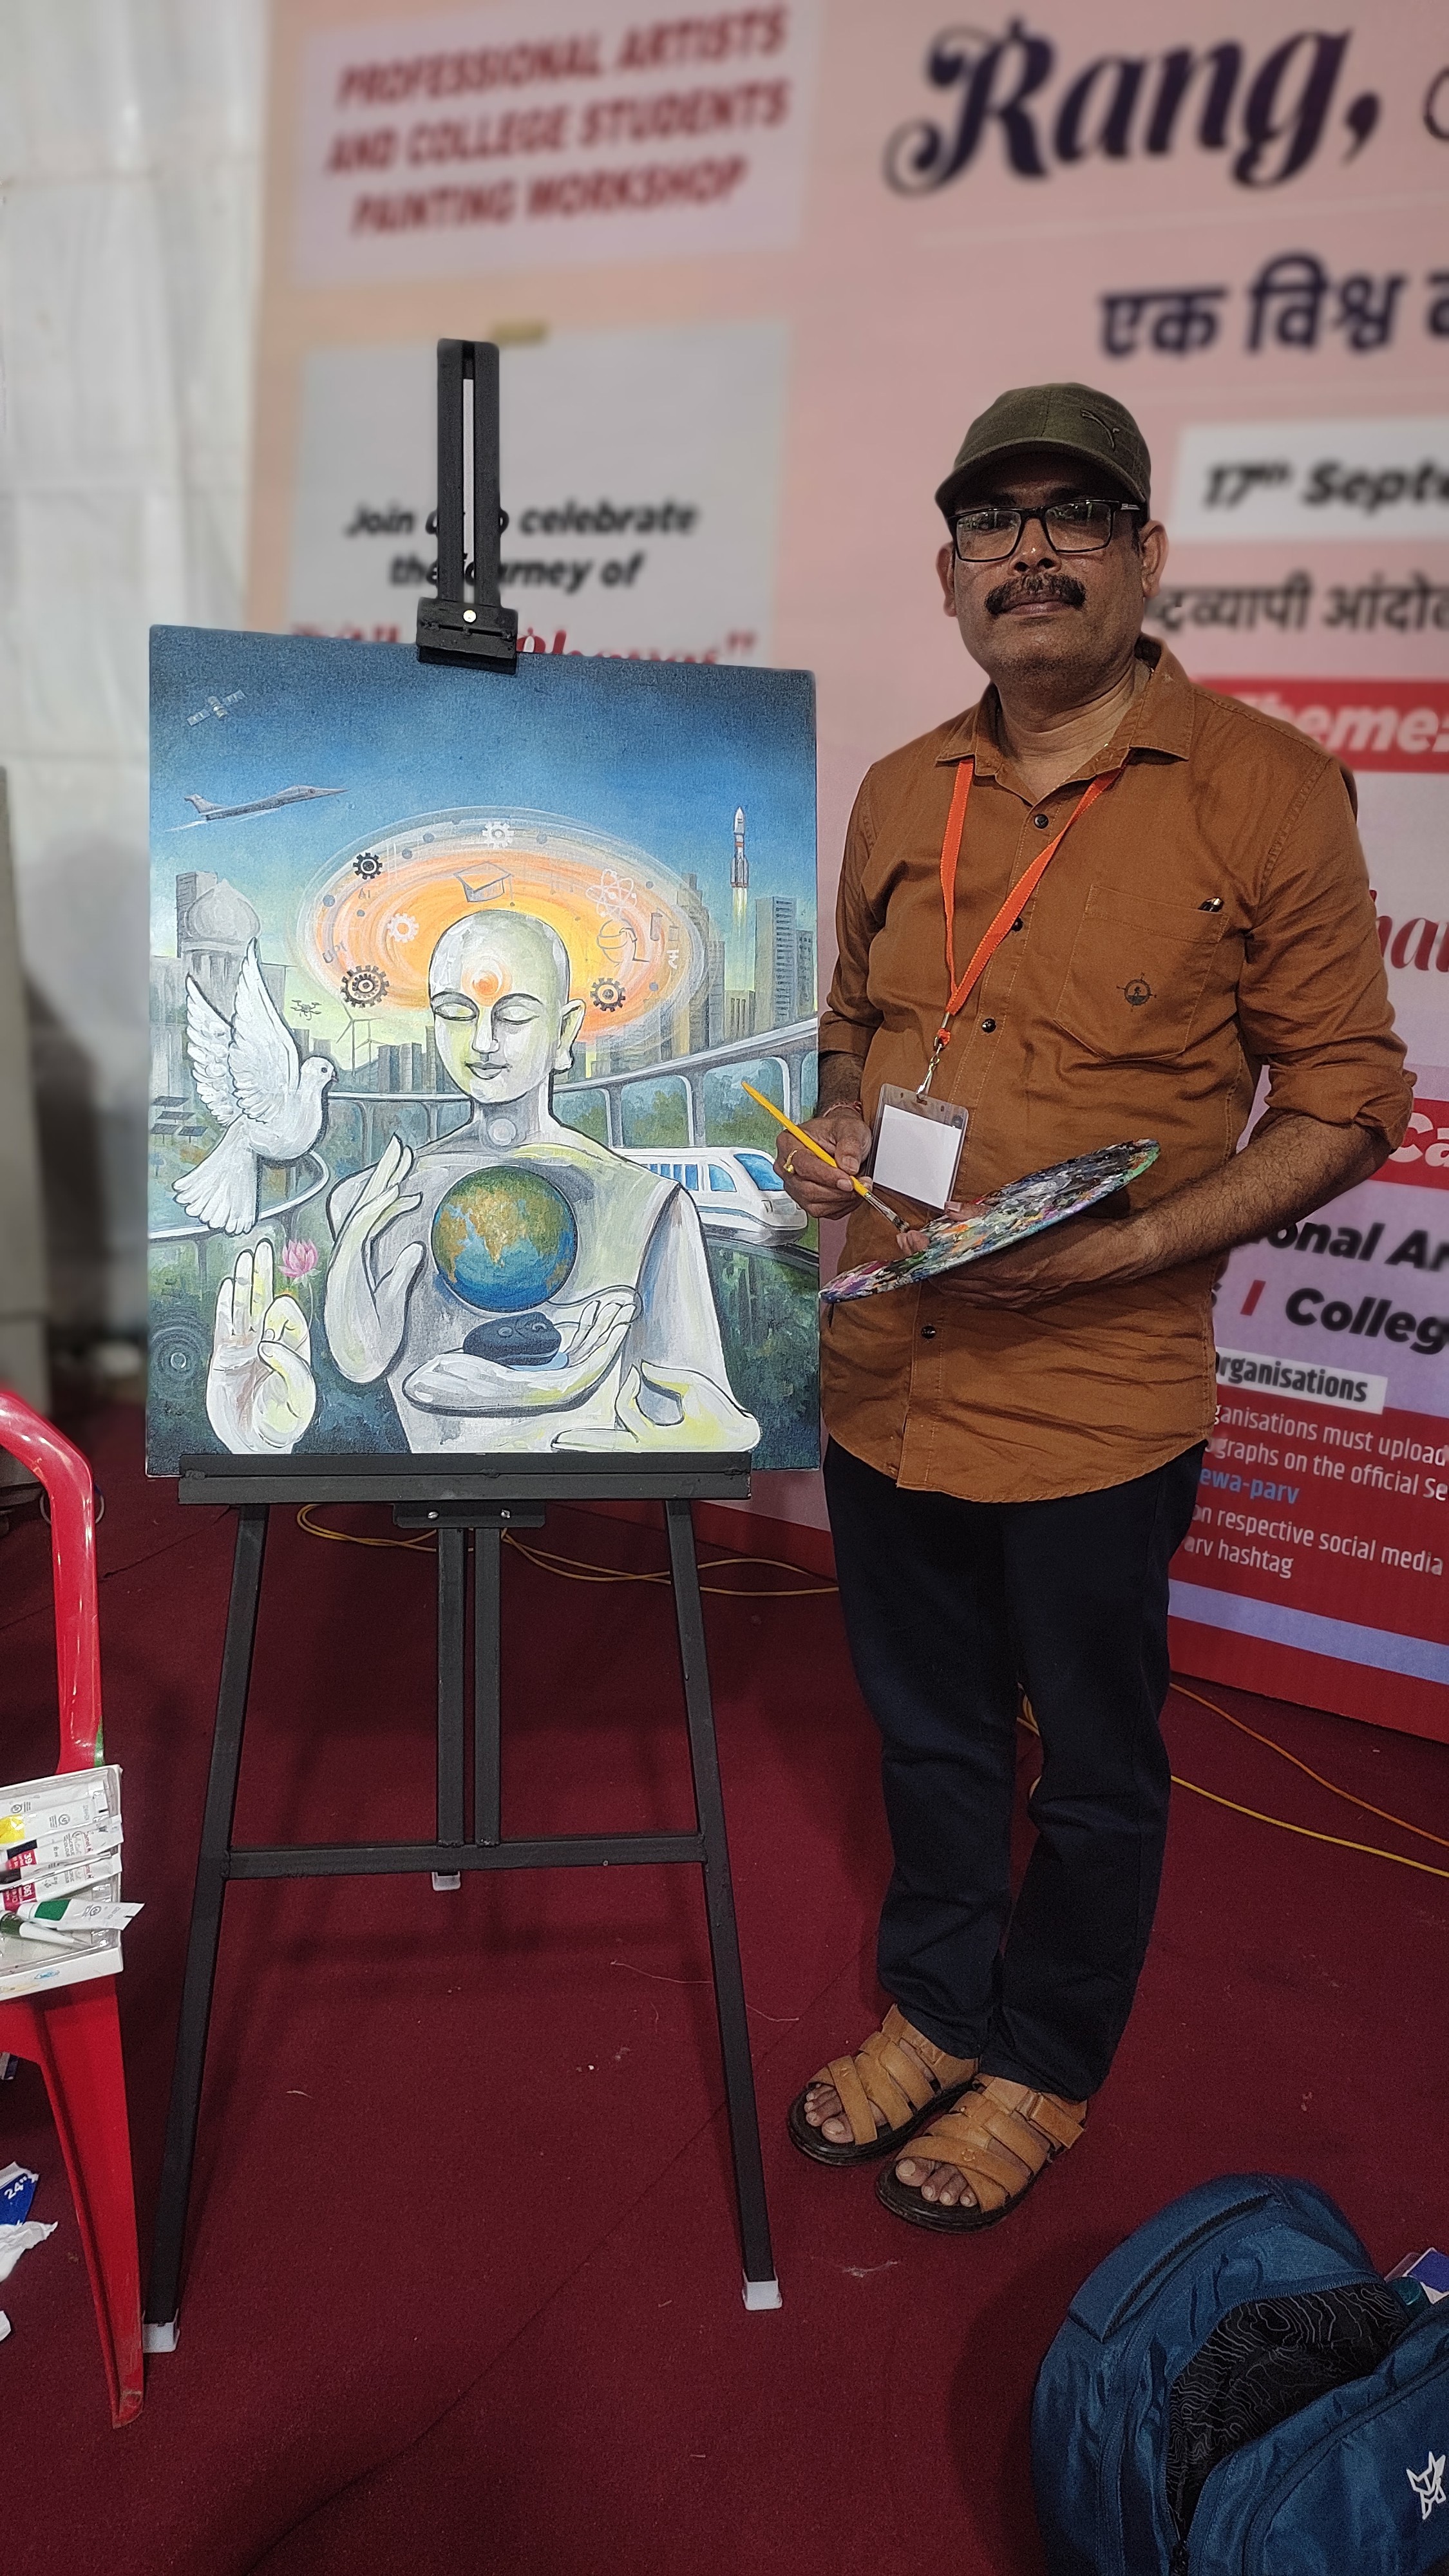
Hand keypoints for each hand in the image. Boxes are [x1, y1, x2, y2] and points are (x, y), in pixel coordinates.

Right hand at [206, 1242, 315, 1452]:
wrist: (257, 1444)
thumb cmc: (283, 1422)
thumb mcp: (298, 1396)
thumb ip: (289, 1366)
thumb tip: (268, 1342)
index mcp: (293, 1350)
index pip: (290, 1318)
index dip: (285, 1306)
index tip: (280, 1302)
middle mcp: (269, 1345)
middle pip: (267, 1301)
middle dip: (267, 1275)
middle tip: (265, 1247)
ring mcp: (246, 1349)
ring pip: (245, 1308)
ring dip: (246, 1283)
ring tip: (246, 1257)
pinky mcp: (225, 1358)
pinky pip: (225, 1326)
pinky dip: (226, 1306)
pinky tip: (228, 1286)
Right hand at [325, 1135, 424, 1382]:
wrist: (358, 1367)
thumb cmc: (373, 1341)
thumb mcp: (394, 1301)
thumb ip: (401, 1274)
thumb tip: (415, 1249)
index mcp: (359, 1262)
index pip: (375, 1219)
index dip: (391, 1194)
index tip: (411, 1174)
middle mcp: (349, 1258)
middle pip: (366, 1208)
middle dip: (383, 1175)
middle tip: (400, 1146)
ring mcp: (345, 1264)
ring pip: (361, 1214)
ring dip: (381, 1185)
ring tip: (400, 1161)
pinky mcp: (345, 1273)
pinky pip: (359, 1234)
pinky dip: (374, 1212)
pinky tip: (391, 1194)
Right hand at [404, 1289, 638, 1414]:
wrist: (435, 1383)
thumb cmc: (444, 1383)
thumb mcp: (449, 1379)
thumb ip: (456, 1381)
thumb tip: (436, 1381)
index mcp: (533, 1391)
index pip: (582, 1374)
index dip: (604, 1352)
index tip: (619, 1327)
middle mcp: (545, 1384)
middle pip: (589, 1358)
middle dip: (609, 1333)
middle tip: (625, 1304)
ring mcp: (543, 1372)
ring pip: (582, 1350)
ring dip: (600, 1327)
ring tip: (617, 1302)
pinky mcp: (540, 1361)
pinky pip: (570, 1345)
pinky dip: (583, 1327)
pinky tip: (592, 1309)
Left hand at [568, 1361, 760, 1450]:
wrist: (740, 1439)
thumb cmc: (722, 1416)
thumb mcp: (695, 1389)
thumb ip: (666, 1377)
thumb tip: (643, 1368)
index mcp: (656, 1439)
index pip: (625, 1410)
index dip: (629, 1387)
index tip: (639, 1375)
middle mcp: (651, 1451)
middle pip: (607, 1448)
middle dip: (583, 1443)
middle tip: (559, 1440)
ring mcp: (654, 1455)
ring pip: (615, 1451)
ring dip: (593, 1446)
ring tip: (568, 1443)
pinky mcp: (659, 1452)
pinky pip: (628, 1447)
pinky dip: (611, 1444)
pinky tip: (598, 1441)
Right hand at [775, 1105, 871, 1219]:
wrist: (842, 1139)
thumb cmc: (840, 1131)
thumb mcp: (850, 1128)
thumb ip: (850, 1145)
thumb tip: (848, 1166)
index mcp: (789, 1142)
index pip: (802, 1165)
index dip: (826, 1175)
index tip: (848, 1180)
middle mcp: (787, 1167)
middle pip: (807, 1189)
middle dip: (837, 1191)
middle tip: (859, 1184)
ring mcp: (795, 1186)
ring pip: (815, 1204)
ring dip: (842, 1199)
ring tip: (858, 1185)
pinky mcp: (806, 1200)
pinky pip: (823, 1212)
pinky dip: (841, 1205)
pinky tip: (850, 1192)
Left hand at [920, 1212, 1149, 1310]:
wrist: (1115, 1255)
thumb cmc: (1079, 1230)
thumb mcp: (1034, 1216)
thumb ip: (990, 1215)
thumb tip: (953, 1210)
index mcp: (1011, 1268)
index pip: (955, 1266)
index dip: (929, 1254)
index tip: (911, 1240)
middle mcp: (1010, 1290)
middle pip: (954, 1285)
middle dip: (929, 1266)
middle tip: (912, 1247)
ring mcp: (1017, 1299)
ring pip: (967, 1295)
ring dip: (945, 1278)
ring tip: (928, 1260)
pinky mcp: (1025, 1302)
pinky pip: (984, 1299)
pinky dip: (965, 1287)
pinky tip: (958, 1276)